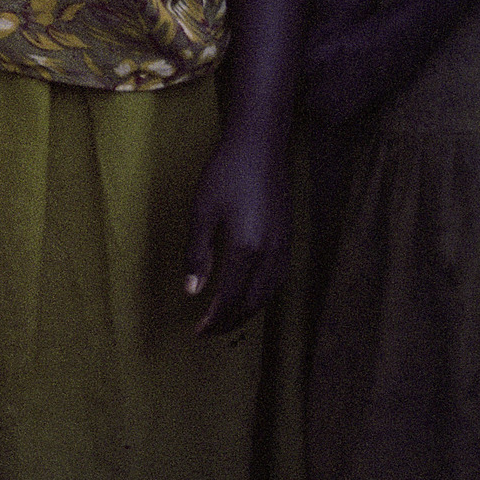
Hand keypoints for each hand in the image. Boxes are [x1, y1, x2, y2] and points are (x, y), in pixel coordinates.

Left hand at [183, 123, 288, 335]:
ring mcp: (284, 250)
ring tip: (224, 318)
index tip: (197, 332)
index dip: (214, 319)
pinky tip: (246, 294)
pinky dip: (259, 297)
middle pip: (251, 303)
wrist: (260, 146)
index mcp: (247, 250)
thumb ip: (197, 253)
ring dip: (246, 312)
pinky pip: (276, 282)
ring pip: (267, 296)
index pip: (230, 299)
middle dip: (230, 322)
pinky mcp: (288, 241)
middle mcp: (271, 256)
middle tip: (208, 331)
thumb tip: (191, 291)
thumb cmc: (226, 173)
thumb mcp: (202, 210)